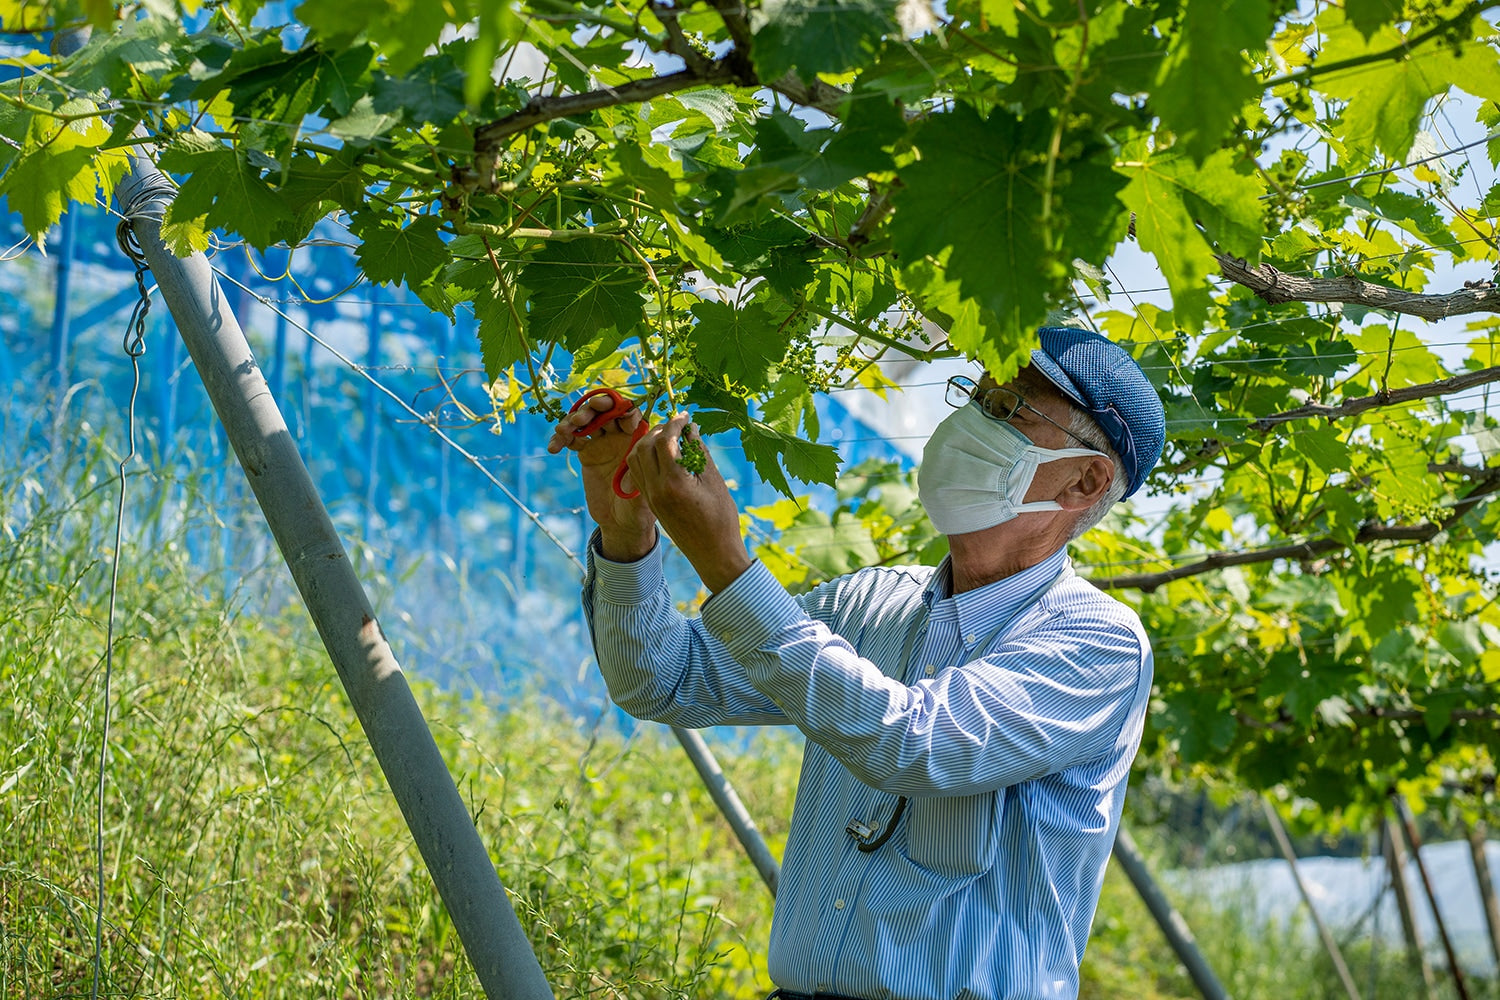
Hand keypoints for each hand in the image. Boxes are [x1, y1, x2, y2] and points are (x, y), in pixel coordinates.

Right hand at [546, 395, 656, 559]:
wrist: (620, 523)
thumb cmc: (639, 507)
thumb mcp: (642, 489)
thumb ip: (640, 469)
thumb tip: (640, 445)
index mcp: (638, 438)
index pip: (629, 414)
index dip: (618, 408)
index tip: (607, 410)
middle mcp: (620, 436)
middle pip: (605, 411)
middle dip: (592, 409)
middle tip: (581, 418)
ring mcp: (602, 442)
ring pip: (586, 421)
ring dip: (572, 421)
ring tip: (563, 431)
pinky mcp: (586, 452)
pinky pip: (571, 438)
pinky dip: (560, 439)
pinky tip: (553, 447)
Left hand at [625, 413, 752, 592]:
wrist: (712, 553)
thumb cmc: (721, 519)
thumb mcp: (714, 481)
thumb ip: (700, 453)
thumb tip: (691, 429)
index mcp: (673, 482)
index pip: (664, 441)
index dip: (674, 423)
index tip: (685, 415)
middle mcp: (655, 489)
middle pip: (644, 446)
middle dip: (659, 430)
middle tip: (677, 426)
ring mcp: (650, 496)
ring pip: (635, 458)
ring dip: (648, 442)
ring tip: (669, 438)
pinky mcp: (650, 502)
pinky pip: (638, 472)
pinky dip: (646, 457)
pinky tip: (664, 455)